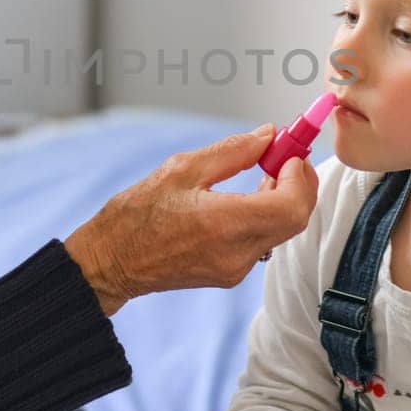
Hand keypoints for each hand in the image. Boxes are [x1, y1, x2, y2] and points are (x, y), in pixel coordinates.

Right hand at [64, 126, 319, 314]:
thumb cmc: (136, 215)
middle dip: (299, 184)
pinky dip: (267, 216)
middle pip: (296, 219)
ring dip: (284, 199)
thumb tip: (268, 135)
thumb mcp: (182, 169)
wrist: (111, 262)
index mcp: (224, 224)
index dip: (299, 176)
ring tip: (265, 172)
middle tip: (286, 157)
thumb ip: (232, 151)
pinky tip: (248, 197)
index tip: (289, 153)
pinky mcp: (230, 275)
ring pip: (282, 231)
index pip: (292, 206)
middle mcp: (236, 252)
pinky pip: (264, 241)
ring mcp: (235, 268)